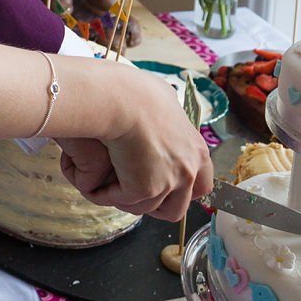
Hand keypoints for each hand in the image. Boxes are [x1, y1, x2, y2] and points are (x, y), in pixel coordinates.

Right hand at [55, 67, 214, 221]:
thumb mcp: (164, 101)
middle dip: (157, 205)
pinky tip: (98, 184)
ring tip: (109, 186)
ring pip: (150, 208)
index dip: (182, 189)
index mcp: (197, 151)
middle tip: (135, 192)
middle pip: (179, 206)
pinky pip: (126, 202)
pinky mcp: (147, 189)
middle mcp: (189, 170)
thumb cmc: (137, 92)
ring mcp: (170, 182)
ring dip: (130, 200)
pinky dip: (110, 195)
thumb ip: (168, 115)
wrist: (122, 100)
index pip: (202, 184)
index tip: (163, 184)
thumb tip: (165, 107)